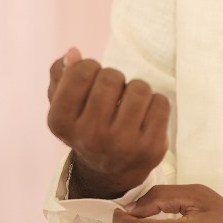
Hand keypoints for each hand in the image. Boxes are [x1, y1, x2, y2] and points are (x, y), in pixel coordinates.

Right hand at [47, 46, 169, 192]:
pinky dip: (155, 103)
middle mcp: (90, 137)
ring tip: (129, 105)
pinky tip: (145, 118)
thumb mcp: (64, 103)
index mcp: (61, 122)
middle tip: (112, 96)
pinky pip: (161, 102)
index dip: (90, 68)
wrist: (111, 170)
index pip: (82, 71)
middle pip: (111, 77)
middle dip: (115, 79)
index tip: (91, 83)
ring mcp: (122, 145)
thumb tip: (73, 53)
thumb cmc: (87, 125)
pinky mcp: (150, 149)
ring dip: (137, 90)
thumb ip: (62, 73)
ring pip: (139, 88)